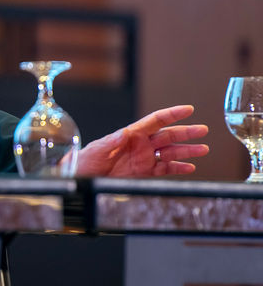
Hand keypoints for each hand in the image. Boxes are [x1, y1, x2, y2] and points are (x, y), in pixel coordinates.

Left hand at [75, 104, 209, 176]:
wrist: (82, 176)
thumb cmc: (87, 159)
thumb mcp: (97, 149)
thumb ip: (112, 141)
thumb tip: (124, 133)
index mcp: (131, 134)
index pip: (156, 120)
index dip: (172, 114)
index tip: (189, 109)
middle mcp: (140, 144)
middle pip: (168, 135)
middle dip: (186, 132)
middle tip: (203, 130)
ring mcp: (143, 157)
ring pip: (169, 152)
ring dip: (186, 151)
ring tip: (203, 150)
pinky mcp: (143, 171)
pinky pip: (164, 168)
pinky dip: (177, 168)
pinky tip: (190, 167)